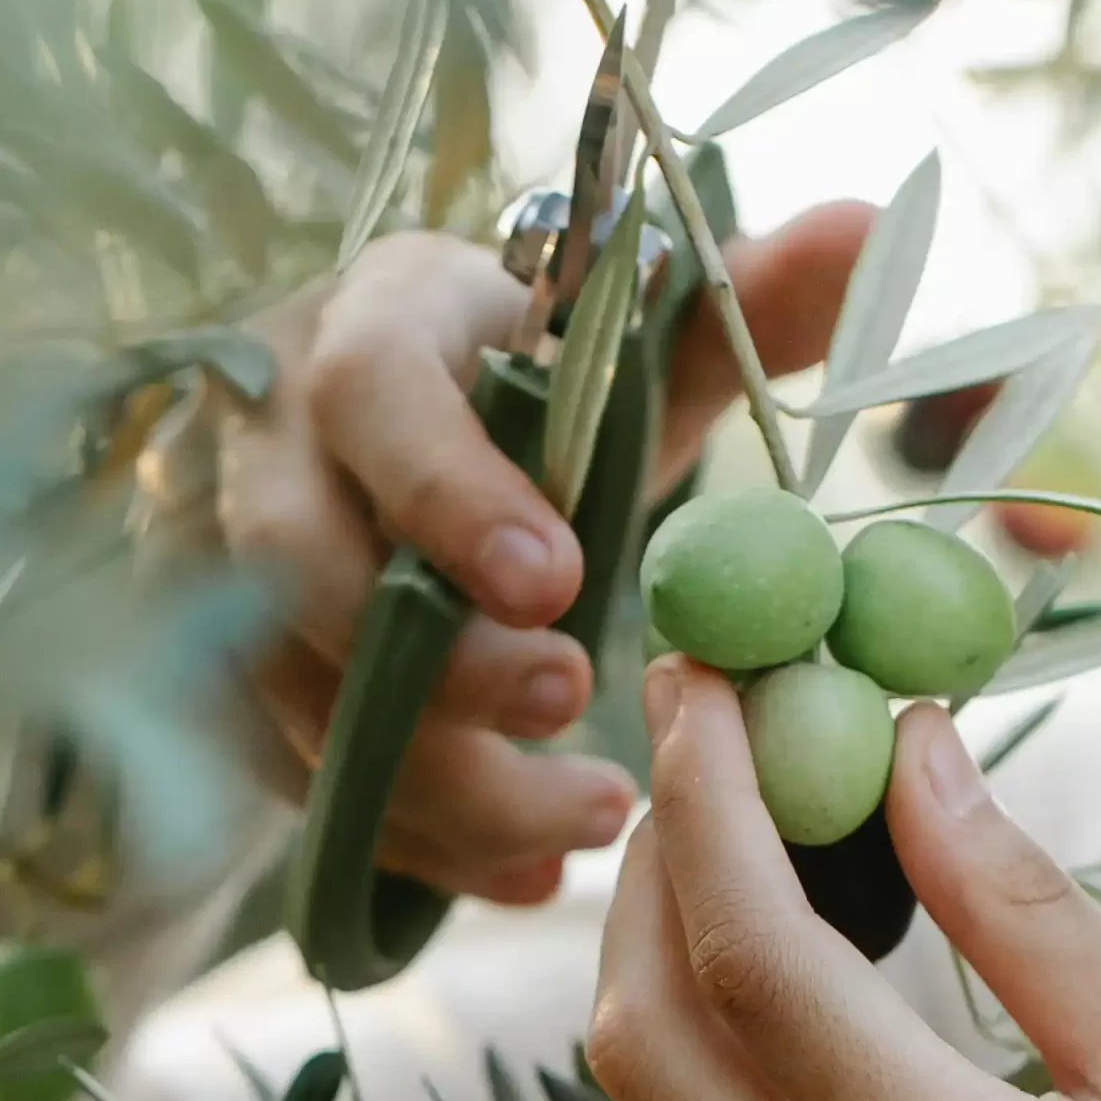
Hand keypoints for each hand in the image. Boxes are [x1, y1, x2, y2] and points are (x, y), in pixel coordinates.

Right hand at [204, 208, 870, 907]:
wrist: (423, 429)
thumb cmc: (541, 381)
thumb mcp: (640, 337)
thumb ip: (752, 298)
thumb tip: (872, 224)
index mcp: (373, 323)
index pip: (368, 393)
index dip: (448, 493)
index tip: (561, 581)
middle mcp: (269, 440)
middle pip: (297, 566)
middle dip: (432, 660)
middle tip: (570, 703)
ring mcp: (228, 569)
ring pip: (290, 695)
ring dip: (436, 779)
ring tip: (590, 819)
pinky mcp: (238, 676)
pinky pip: (299, 779)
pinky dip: (416, 841)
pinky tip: (526, 877)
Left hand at [586, 660, 1100, 1100]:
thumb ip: (1029, 916)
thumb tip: (914, 755)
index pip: (753, 964)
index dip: (707, 800)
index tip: (705, 674)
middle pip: (648, 1043)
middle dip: (649, 870)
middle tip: (702, 737)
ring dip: (667, 957)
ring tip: (739, 821)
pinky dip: (717, 1049)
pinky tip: (785, 960)